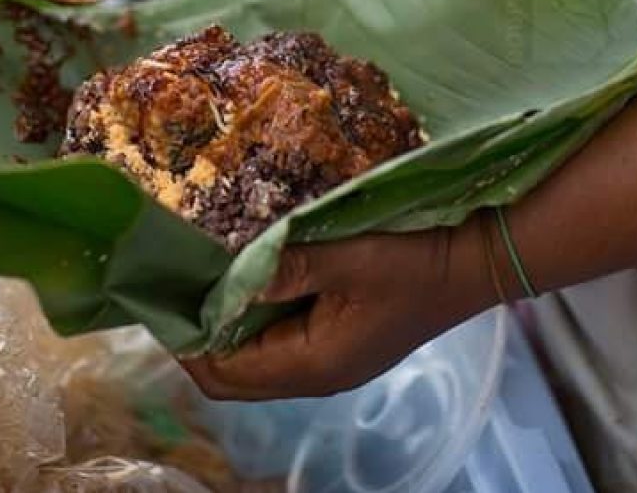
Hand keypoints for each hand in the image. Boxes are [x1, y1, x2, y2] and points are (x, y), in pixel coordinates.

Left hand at [181, 220, 496, 399]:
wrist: (476, 261)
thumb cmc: (416, 260)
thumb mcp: (350, 257)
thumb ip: (287, 268)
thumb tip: (226, 277)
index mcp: (313, 364)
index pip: (224, 374)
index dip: (186, 344)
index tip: (161, 299)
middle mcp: (316, 375)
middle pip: (234, 379)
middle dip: (199, 342)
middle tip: (175, 291)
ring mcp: (330, 363)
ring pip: (255, 363)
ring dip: (226, 332)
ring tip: (204, 283)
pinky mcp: (341, 345)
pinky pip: (279, 346)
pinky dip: (254, 324)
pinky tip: (249, 284)